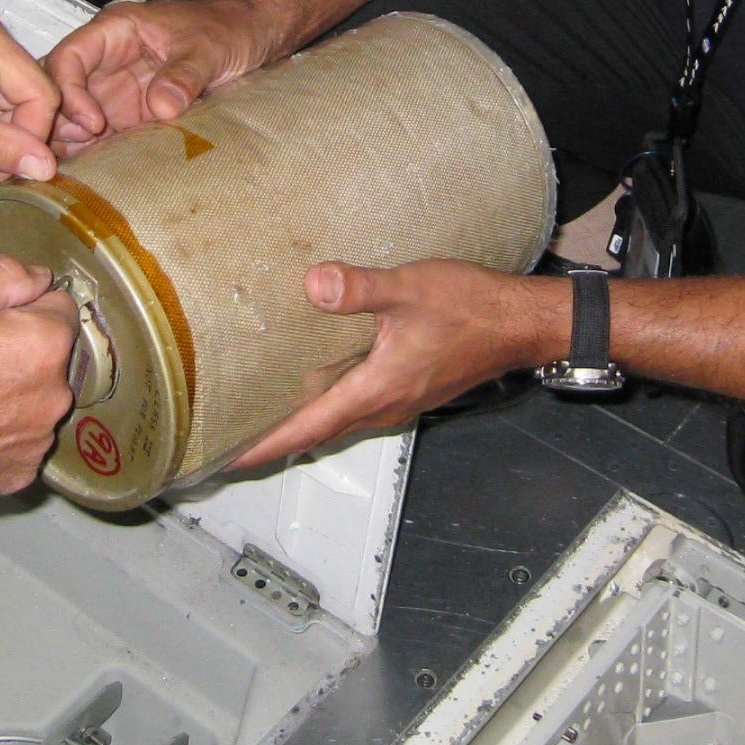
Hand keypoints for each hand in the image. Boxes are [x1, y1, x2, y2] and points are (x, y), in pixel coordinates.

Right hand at [0, 256, 76, 531]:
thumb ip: (5, 277)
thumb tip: (39, 277)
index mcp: (43, 344)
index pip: (59, 307)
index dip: (22, 308)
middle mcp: (54, 394)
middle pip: (50, 357)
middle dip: (19, 352)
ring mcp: (39, 438)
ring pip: (36, 400)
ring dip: (12, 394)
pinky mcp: (21, 472)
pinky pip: (22, 440)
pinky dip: (1, 433)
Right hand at [43, 0, 279, 153]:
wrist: (252, 41)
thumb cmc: (228, 29)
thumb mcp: (209, 47)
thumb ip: (184, 74)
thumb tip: (162, 106)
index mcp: (116, 31)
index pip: (69, 57)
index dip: (68, 91)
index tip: (91, 122)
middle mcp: (106, 61)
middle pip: (60, 90)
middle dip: (57, 122)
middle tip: (72, 154)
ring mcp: (114, 91)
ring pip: (71, 117)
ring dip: (69, 143)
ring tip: (75, 172)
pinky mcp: (128, 117)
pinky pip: (98, 137)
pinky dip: (90, 155)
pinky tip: (89, 177)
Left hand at [228, 260, 559, 470]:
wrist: (519, 323)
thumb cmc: (470, 308)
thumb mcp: (410, 290)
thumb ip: (360, 289)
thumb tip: (314, 285)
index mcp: (375, 391)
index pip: (306, 428)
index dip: (264, 445)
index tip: (225, 459)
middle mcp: (384, 406)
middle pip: (316, 434)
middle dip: (273, 442)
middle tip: (230, 441)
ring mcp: (399, 400)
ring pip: (338, 423)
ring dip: (301, 426)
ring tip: (262, 418)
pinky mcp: (410, 387)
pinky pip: (357, 408)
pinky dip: (327, 408)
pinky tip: (316, 386)